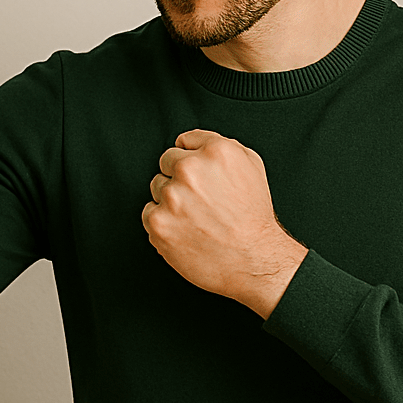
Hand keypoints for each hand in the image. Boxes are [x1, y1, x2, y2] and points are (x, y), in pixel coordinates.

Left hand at [140, 129, 307, 317]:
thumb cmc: (254, 218)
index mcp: (216, 151)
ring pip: (157, 187)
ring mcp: (172, 196)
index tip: (200, 176)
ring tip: (196, 217)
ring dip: (170, 200)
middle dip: (180, 178)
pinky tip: (185, 230)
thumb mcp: (251, 167)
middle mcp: (191, 169)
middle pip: (167, 162)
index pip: (183, 141)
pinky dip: (162, 222)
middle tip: (200, 200)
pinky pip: (148, 212)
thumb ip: (221, 145)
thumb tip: (192, 142)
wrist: (254, 261)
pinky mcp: (159, 222)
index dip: (192, 159)